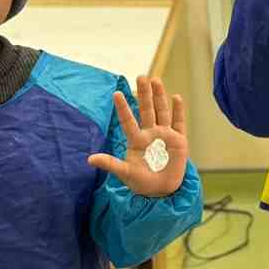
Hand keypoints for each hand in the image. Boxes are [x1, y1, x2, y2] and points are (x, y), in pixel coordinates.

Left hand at [87, 77, 188, 197]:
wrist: (162, 192)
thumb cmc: (141, 183)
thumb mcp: (125, 173)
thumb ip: (111, 164)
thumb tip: (89, 160)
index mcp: (136, 140)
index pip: (128, 120)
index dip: (123, 107)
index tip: (116, 93)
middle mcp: (150, 134)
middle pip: (146, 110)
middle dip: (144, 94)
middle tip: (141, 77)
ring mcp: (165, 136)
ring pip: (162, 112)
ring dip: (160, 97)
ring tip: (156, 80)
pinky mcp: (179, 141)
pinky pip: (179, 123)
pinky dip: (178, 111)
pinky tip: (176, 97)